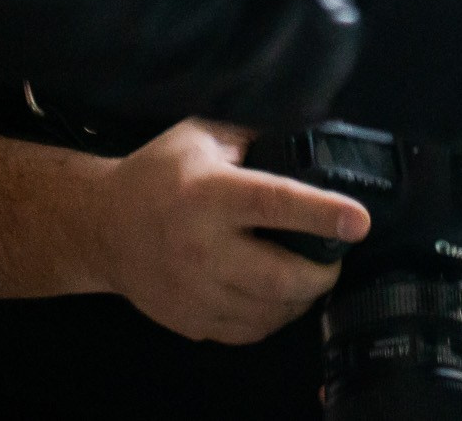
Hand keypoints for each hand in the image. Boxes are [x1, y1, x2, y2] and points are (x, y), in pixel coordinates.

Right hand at [97, 120, 369, 344]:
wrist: (102, 227)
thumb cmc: (157, 175)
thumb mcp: (200, 136)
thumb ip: (251, 133)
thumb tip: (307, 131)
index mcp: (208, 194)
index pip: (274, 203)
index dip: (322, 212)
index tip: (359, 220)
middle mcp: (202, 247)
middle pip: (281, 276)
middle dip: (323, 272)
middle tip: (335, 257)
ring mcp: (195, 291)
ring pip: (270, 312)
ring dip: (301, 297)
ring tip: (308, 275)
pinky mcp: (191, 320)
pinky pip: (248, 331)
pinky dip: (274, 317)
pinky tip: (277, 296)